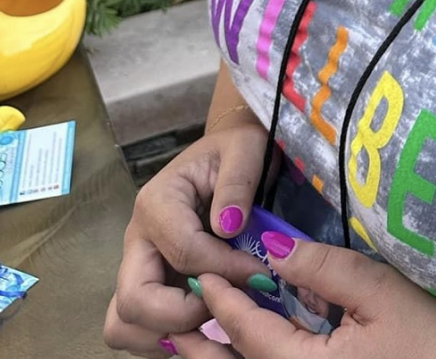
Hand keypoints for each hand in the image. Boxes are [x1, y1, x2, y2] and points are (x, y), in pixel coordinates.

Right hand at [104, 118, 271, 354]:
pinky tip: (204, 322)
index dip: (224, 270)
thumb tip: (228, 226)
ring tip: (211, 318)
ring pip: (123, 324)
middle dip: (181, 315)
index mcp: (157, 203)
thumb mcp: (245, 150)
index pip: (183, 253)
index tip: (260, 274)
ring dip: (165, 333)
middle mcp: (137, 239)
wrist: (227, 154)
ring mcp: (138, 266)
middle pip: (133, 300)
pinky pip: (138, 330)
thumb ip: (237, 182)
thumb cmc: (236, 150)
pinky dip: (166, 337)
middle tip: (223, 305)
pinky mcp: (148, 285)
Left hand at [168, 236, 435, 358]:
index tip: (202, 273)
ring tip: (198, 333)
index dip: (224, 302)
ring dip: (224, 357)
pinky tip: (250, 344)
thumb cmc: (431, 336)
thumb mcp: (378, 292)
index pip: (249, 336)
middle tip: (178, 314)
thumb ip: (323, 268)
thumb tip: (275, 247)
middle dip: (203, 345)